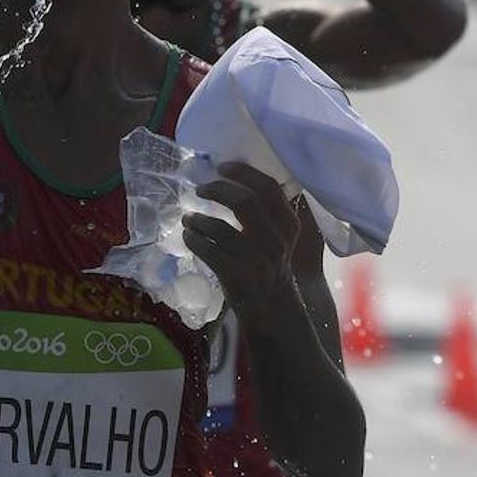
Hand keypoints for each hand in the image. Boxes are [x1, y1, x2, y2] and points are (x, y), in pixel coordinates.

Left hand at [182, 163, 300, 330]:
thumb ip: (262, 212)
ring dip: (198, 219)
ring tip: (189, 219)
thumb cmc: (266, 264)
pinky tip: (188, 237)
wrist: (272, 309)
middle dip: (217, 190)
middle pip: (245, 203)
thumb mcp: (275, 236)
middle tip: (200, 188)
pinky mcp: (240, 279)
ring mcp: (259, 262)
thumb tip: (229, 178)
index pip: (269, 188)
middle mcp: (277, 242)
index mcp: (288, 225)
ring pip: (222, 229)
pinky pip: (210, 252)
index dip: (244, 173)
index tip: (222, 166)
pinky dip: (194, 240)